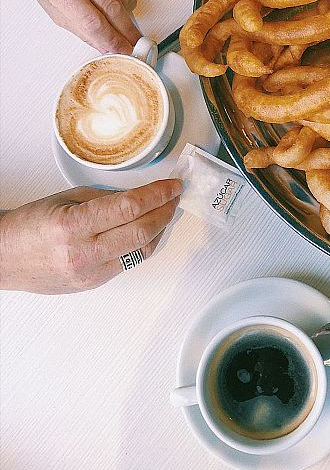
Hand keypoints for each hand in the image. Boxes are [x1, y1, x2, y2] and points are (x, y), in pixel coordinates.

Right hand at [0, 180, 181, 293]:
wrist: (5, 258)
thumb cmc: (29, 227)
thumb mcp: (67, 199)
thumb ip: (105, 197)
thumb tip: (139, 195)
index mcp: (73, 225)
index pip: (129, 207)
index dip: (157, 194)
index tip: (171, 186)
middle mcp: (83, 252)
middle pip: (141, 231)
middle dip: (165, 211)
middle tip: (173, 197)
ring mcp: (90, 272)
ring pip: (141, 250)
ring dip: (159, 229)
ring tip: (165, 212)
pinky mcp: (94, 284)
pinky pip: (129, 262)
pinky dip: (143, 244)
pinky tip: (148, 231)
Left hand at [13, 0, 140, 53]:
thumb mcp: (49, 4)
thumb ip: (79, 27)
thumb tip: (105, 45)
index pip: (91, 21)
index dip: (111, 40)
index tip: (122, 50)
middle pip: (112, 8)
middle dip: (126, 31)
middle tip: (134, 43)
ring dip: (121, 11)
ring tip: (111, 12)